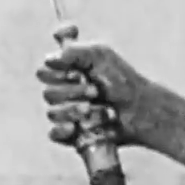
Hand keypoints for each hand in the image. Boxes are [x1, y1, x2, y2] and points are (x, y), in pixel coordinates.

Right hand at [36, 25, 150, 147]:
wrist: (140, 109)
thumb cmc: (123, 80)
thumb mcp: (101, 55)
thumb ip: (75, 51)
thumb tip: (50, 58)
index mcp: (67, 71)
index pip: (44, 71)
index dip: (57, 72)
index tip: (78, 72)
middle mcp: (64, 91)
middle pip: (48, 93)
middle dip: (72, 92)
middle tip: (94, 91)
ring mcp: (67, 113)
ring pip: (52, 112)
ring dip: (74, 110)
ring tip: (93, 109)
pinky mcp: (72, 133)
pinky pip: (54, 133)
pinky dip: (63, 130)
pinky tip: (75, 127)